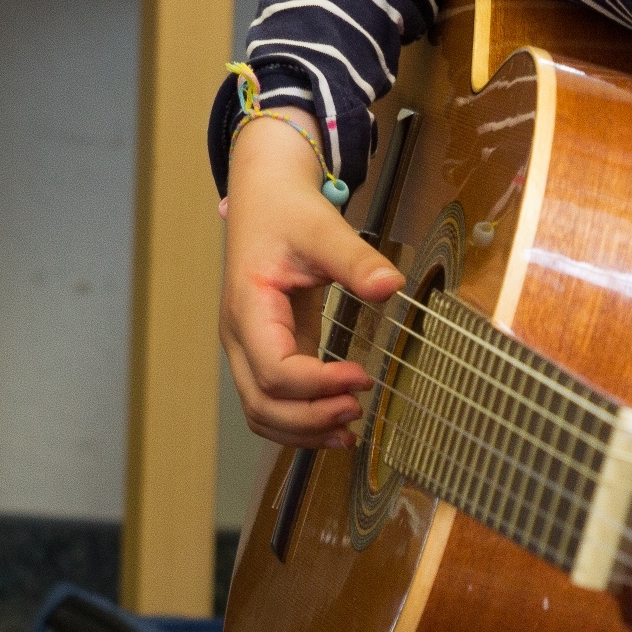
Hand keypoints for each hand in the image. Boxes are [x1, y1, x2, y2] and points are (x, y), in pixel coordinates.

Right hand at [220, 110, 403, 447]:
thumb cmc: (286, 212)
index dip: (318, 386)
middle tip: (358, 410)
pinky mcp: (265, 352)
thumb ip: (356, 260)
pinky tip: (335, 421)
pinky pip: (272, 402)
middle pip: (262, 404)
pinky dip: (299, 421)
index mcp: (248, 308)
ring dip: (303, 431)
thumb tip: (391, 286)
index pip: (274, 372)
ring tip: (349, 431)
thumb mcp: (323, 228)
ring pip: (261, 413)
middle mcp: (240, 337)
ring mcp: (248, 348)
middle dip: (310, 419)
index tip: (362, 376)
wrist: (264, 199)